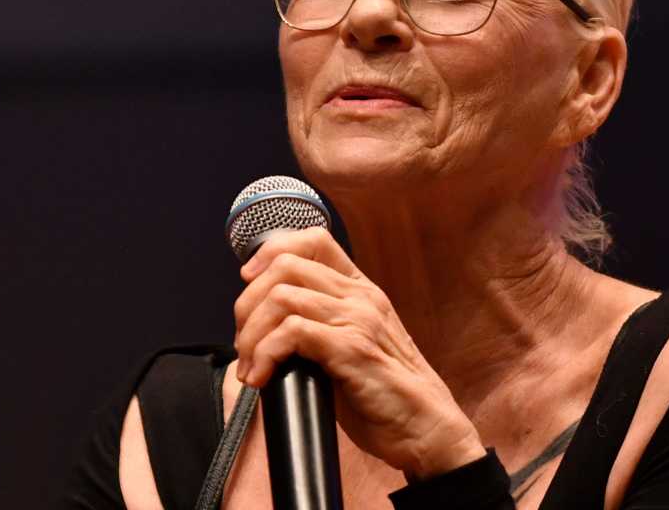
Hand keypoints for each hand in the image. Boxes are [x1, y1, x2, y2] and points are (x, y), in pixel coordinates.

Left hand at [233, 227, 485, 480]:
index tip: (248, 281)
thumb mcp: (354, 345)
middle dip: (249, 303)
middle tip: (243, 344)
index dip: (272, 252)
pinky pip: (292, 332)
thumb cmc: (385, 394)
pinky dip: (266, 354)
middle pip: (286, 266)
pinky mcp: (351, 348)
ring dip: (252, 334)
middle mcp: (360, 296)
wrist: (425, 428)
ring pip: (282, 297)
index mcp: (361, 290)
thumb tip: (264, 328)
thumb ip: (321, 325)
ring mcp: (358, 319)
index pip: (313, 240)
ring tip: (250, 366)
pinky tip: (263, 377)